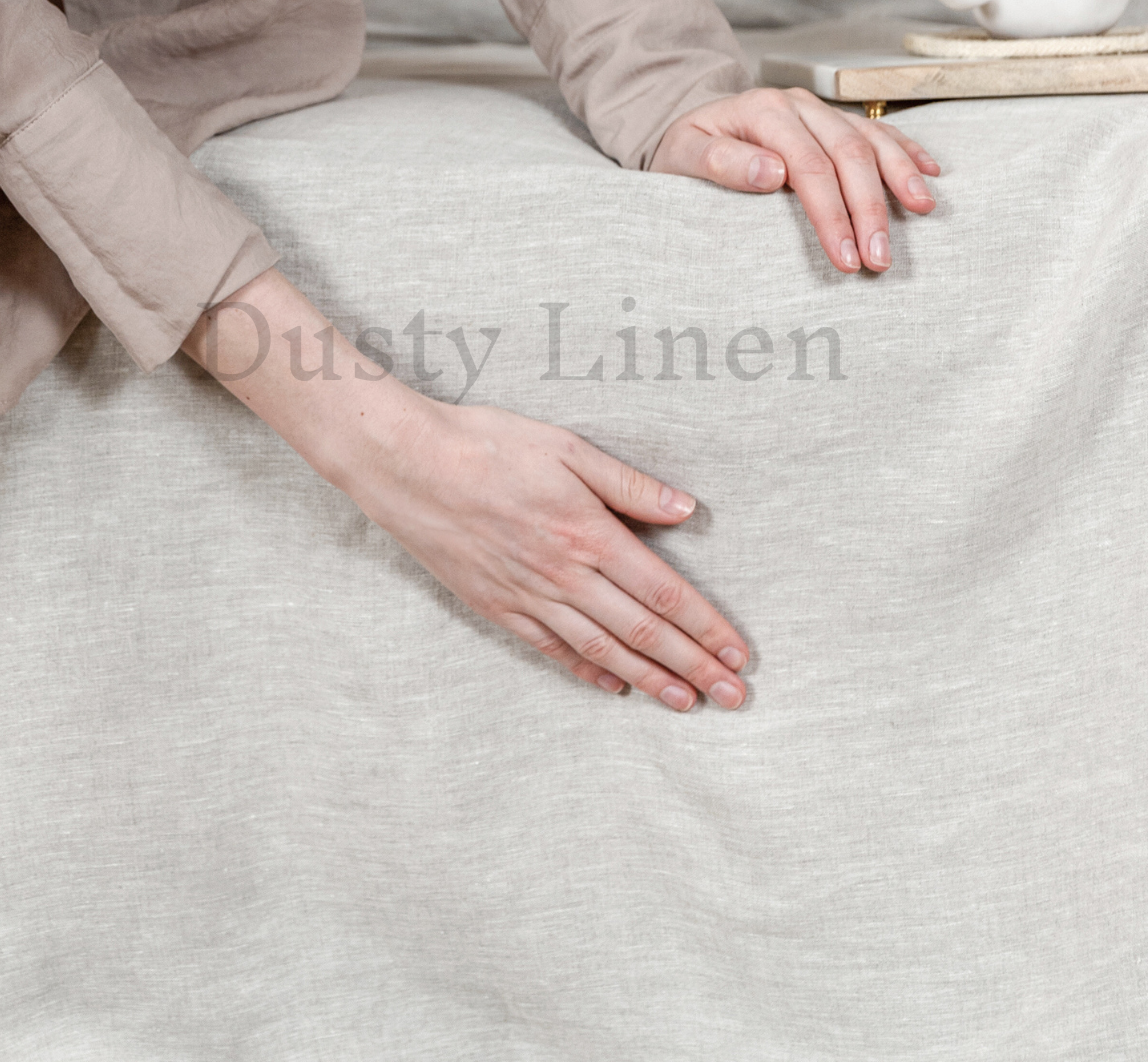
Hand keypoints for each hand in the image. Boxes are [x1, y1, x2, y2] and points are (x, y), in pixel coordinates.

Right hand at [338, 387, 747, 711]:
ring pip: (602, 651)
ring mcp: (529, 597)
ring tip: (687, 703)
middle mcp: (564, 575)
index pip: (664, 592)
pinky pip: (552, 649)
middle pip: (642, 632)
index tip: (739, 653)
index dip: (706, 627)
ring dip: (650, 680)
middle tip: (734, 699)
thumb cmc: (488, 444)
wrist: (408, 465)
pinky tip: (613, 686)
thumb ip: (628, 484)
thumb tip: (686, 508)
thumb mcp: (566, 447)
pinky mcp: (497, 606)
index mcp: (588, 533)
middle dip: (694, 666)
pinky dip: (587, 672)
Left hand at [651, 86, 937, 274]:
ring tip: (922, 212)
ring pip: (871, 139)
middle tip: (880, 258)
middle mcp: (798, 105)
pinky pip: (878, 132)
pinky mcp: (834, 121)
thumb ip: (722, 163)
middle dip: (869, 209)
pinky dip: (906, 152)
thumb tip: (771, 173)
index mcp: (764, 111)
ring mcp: (820, 111)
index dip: (831, 213)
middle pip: (848, 154)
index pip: (808, 166)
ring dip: (899, 177)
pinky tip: (928, 174)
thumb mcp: (684, 155)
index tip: (845, 257)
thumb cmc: (686, 149)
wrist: (689, 128)